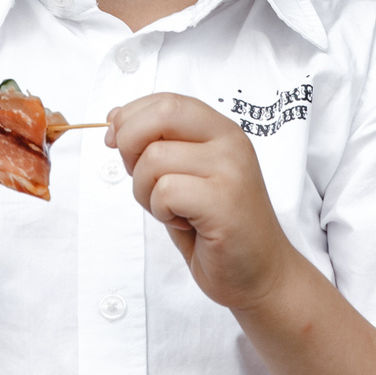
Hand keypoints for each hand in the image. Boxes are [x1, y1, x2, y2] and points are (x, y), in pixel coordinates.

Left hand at [108, 93, 300, 316]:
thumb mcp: (184, 175)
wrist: (260, 274)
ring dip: (145, 191)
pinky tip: (186, 223)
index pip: (166, 100)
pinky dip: (161, 211)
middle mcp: (229, 142)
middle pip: (161, 115)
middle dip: (130, 144)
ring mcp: (231, 170)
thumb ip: (157, 144)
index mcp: (220, 130)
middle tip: (142, 178)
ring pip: (155, 158)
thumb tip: (115, 119)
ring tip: (172, 210)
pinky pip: (166, 191)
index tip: (116, 142)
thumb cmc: (217, 228)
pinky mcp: (225, 202)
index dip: (130, 117)